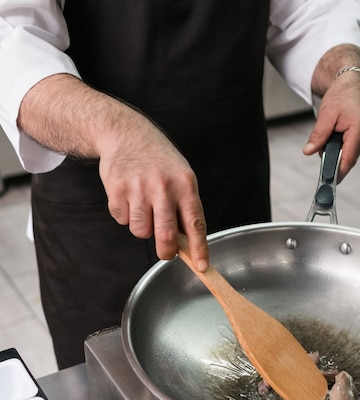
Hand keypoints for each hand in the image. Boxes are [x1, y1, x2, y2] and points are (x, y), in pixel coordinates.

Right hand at [18, 74, 209, 270]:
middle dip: (167, 252)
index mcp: (185, 184)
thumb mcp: (181, 176)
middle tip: (166, 252)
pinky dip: (125, 215)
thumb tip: (187, 244)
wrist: (125, 133)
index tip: (202, 267)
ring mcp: (138, 189)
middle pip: (166, 236)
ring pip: (140, 232)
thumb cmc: (158, 159)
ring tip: (143, 209)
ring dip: (142, 228)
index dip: (199, 249)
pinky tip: (128, 197)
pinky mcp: (117, 190)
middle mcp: (163, 187)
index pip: (195, 223)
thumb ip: (184, 207)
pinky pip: (121, 220)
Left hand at [303, 47, 359, 181]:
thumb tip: (309, 151)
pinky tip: (336, 134)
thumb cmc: (343, 94)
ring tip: (331, 132)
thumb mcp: (327, 114)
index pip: (348, 159)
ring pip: (348, 154)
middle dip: (332, 156)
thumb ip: (318, 135)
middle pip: (347, 158)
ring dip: (336, 150)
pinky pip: (350, 148)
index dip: (337, 172)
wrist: (353, 81)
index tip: (328, 182)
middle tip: (321, 145)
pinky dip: (340, 145)